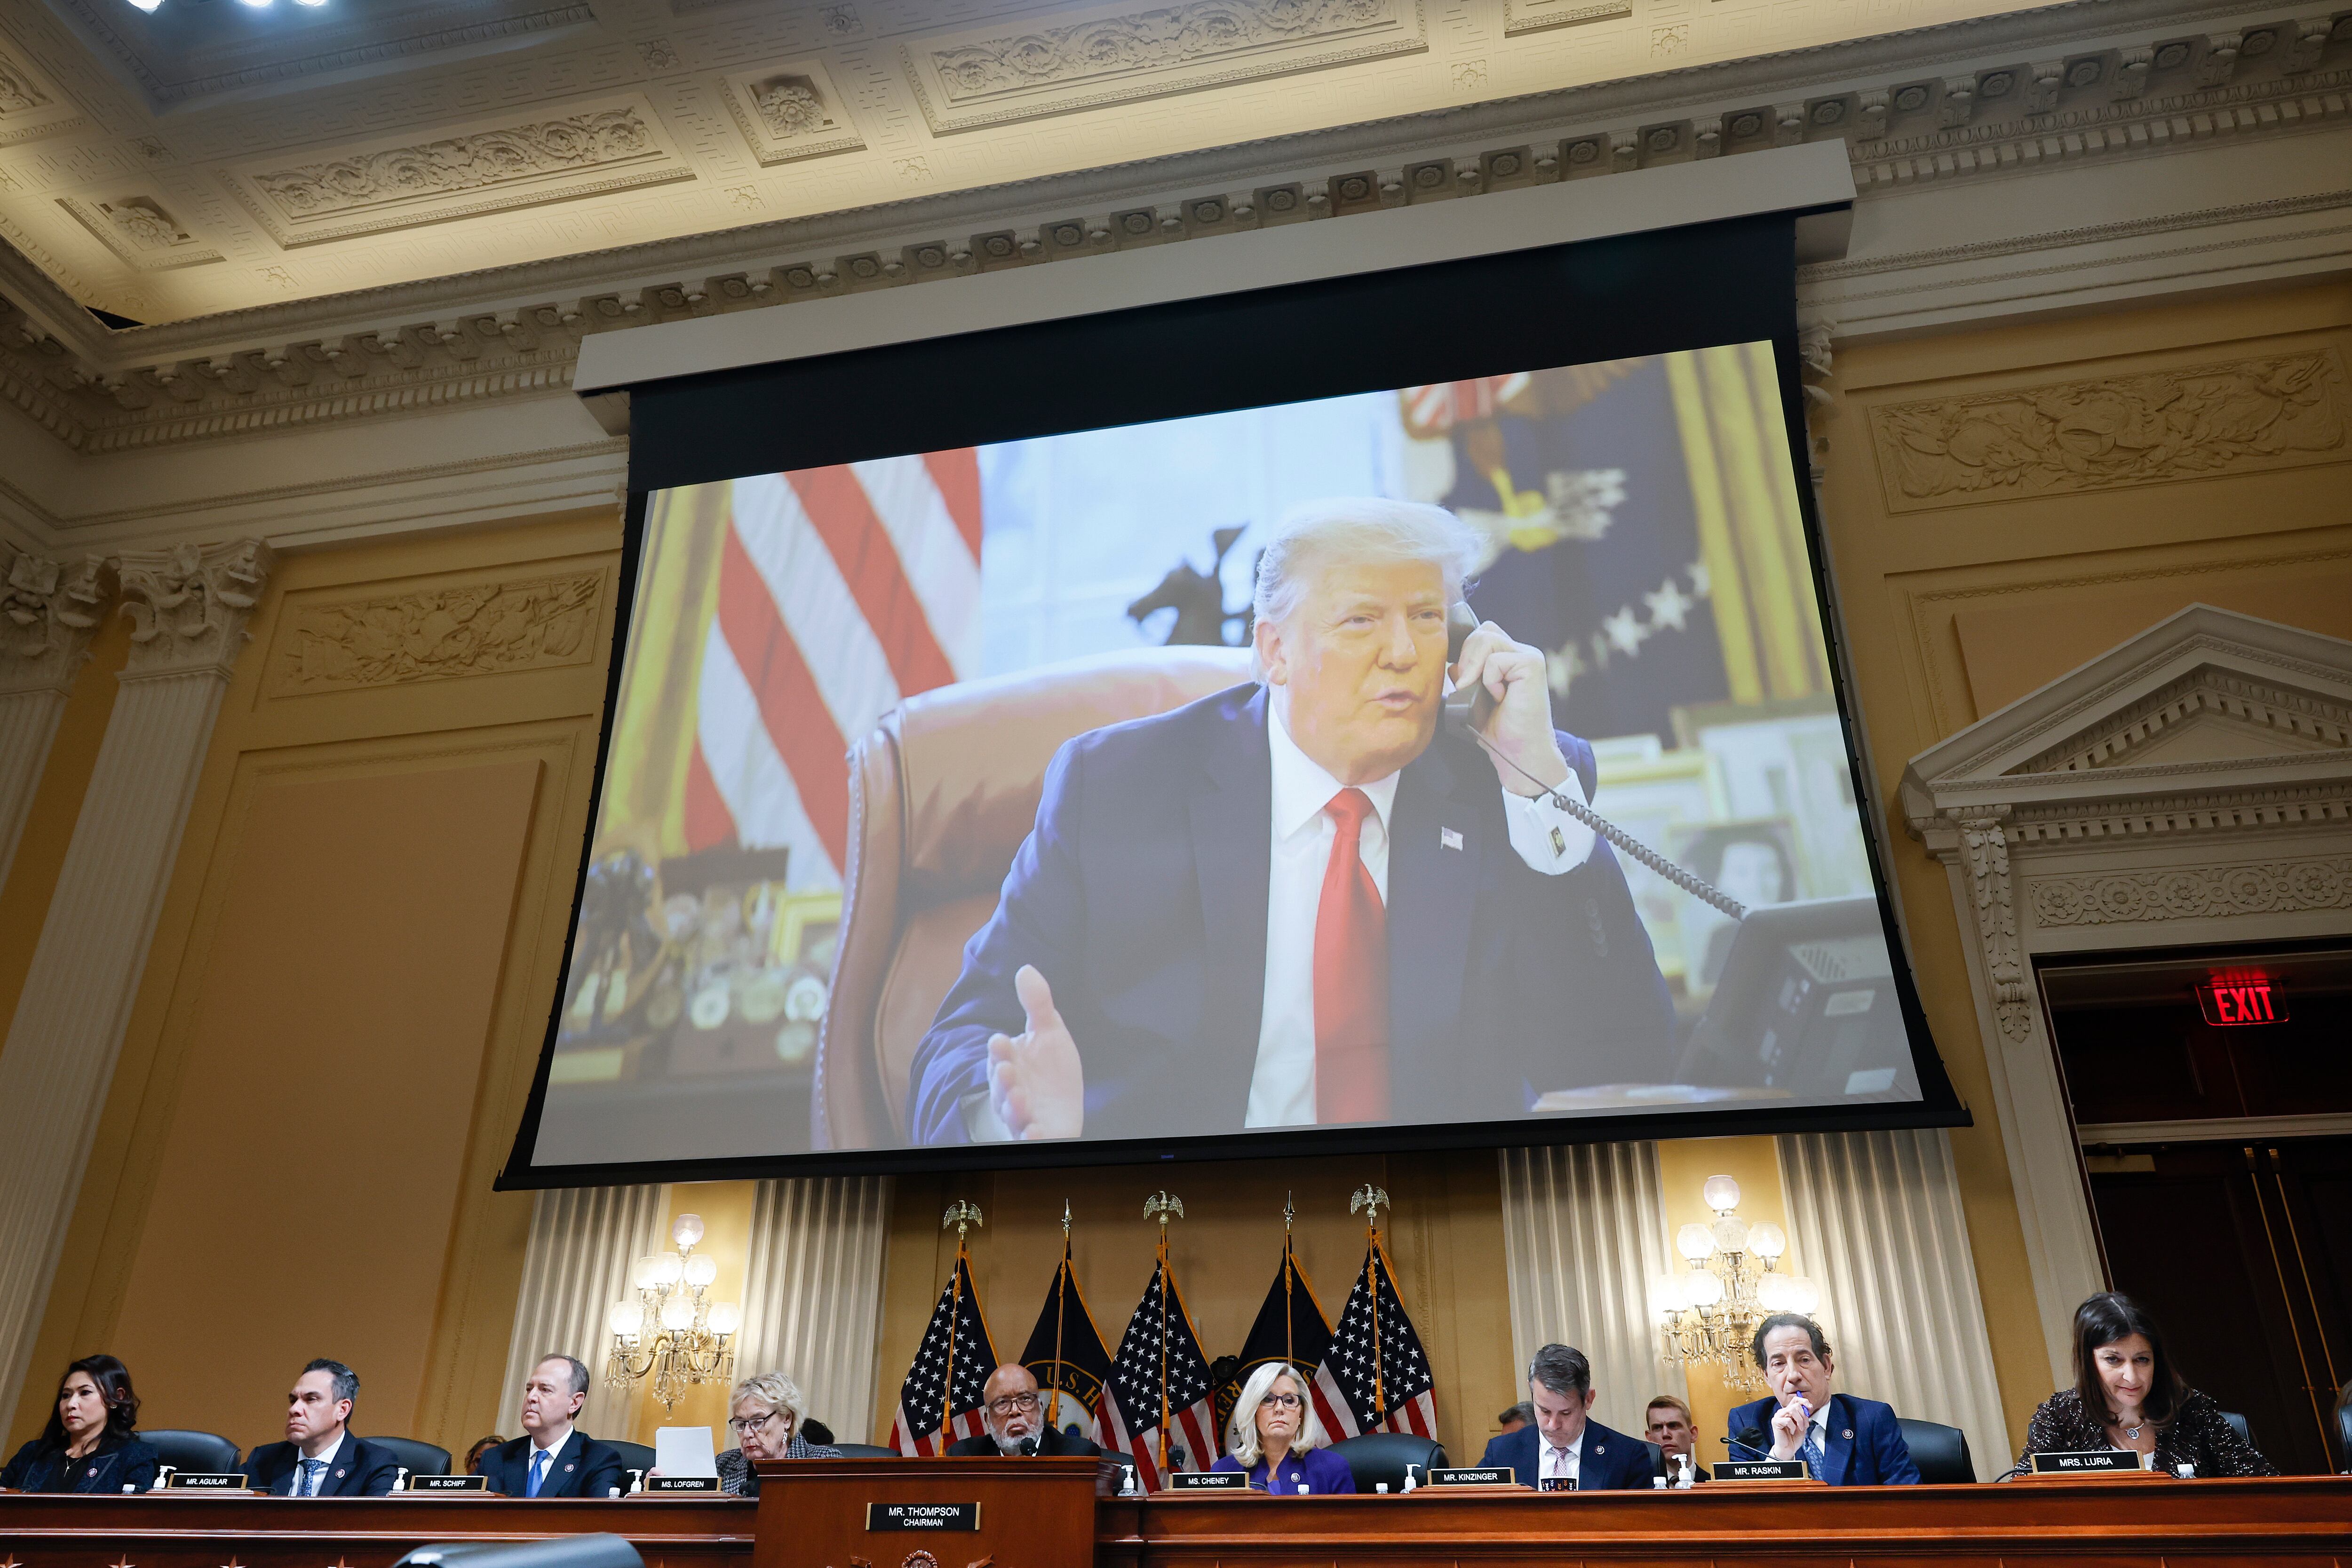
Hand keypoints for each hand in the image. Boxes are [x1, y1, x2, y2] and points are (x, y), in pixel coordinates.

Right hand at [986, 965, 1082, 1139]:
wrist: (1059, 1107)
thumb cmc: (1048, 1069)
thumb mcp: (1049, 1032)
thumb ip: (1037, 1003)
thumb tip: (1026, 968)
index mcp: (1009, 1062)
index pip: (1000, 1055)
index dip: (1000, 1050)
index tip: (1001, 1041)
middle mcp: (1010, 1090)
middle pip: (1001, 1086)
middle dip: (1002, 1080)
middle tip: (1006, 1071)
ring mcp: (1021, 1115)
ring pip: (1010, 1113)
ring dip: (1012, 1108)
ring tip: (1019, 1100)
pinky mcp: (1036, 1134)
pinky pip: (1028, 1138)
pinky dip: (1029, 1137)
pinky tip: (1035, 1132)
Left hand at [1450, 620, 1569, 796]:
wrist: (1518, 751)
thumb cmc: (1499, 729)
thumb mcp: (1472, 698)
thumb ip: (1465, 676)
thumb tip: (1452, 664)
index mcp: (1508, 657)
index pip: (1481, 634)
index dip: (1466, 652)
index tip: (1463, 681)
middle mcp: (1521, 652)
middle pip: (1482, 631)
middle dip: (1466, 657)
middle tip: (1469, 686)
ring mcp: (1528, 656)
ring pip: (1486, 639)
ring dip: (1474, 667)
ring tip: (1482, 691)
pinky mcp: (1532, 665)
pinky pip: (1495, 660)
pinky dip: (1489, 680)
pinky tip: (1499, 697)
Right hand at [1768, 1398, 1809, 1460]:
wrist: (1789, 1449)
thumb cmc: (1794, 1438)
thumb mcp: (1803, 1425)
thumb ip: (1804, 1416)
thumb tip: (1807, 1408)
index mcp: (1789, 1411)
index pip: (1795, 1399)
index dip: (1803, 1401)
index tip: (1810, 1407)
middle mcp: (1783, 1412)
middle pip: (1796, 1405)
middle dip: (1803, 1416)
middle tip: (1804, 1425)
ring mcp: (1778, 1416)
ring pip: (1792, 1410)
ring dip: (1799, 1420)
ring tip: (1799, 1428)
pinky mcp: (1775, 1422)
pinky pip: (1787, 1420)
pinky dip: (1793, 1427)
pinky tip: (1791, 1431)